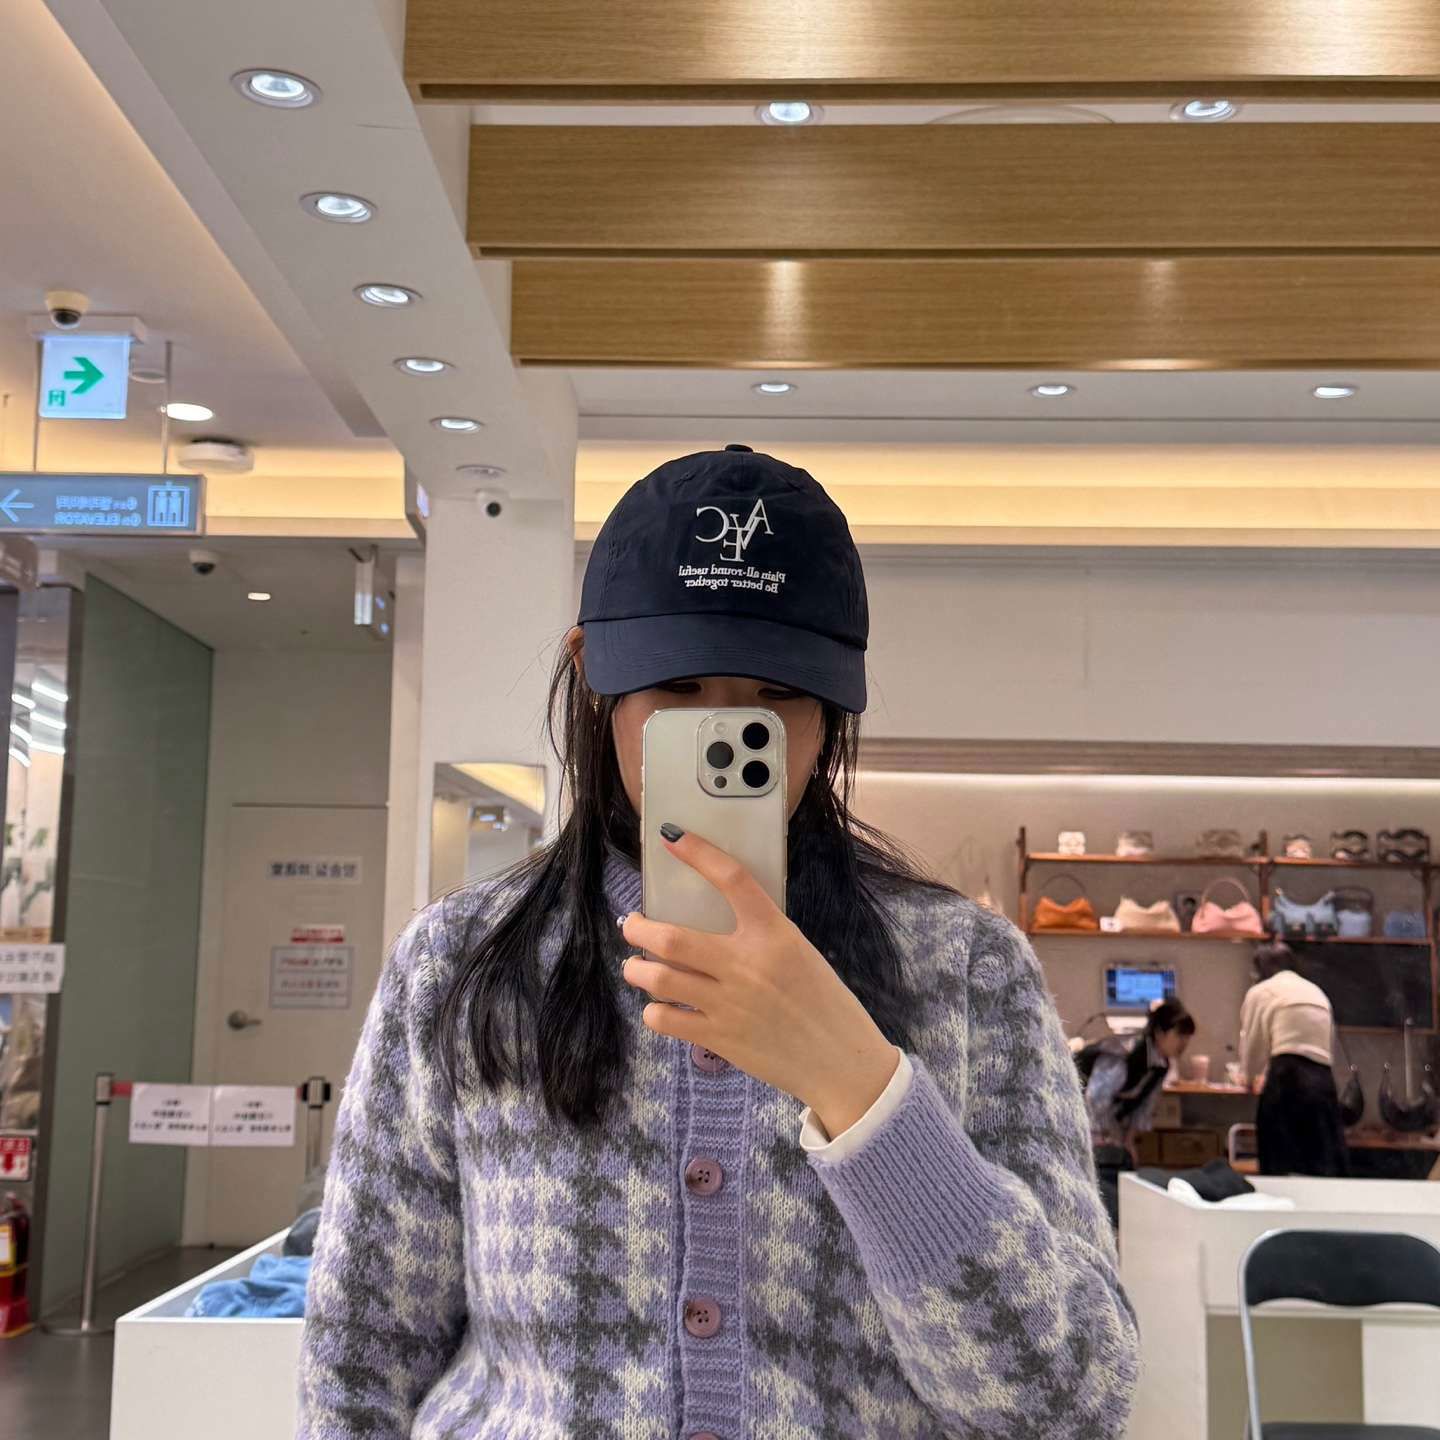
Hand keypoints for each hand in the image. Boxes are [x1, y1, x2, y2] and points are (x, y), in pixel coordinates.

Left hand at [619, 825, 900, 1138]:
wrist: (842, 1062)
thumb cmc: (825, 1003)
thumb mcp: (799, 953)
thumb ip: (760, 936)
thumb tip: (711, 926)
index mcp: (775, 934)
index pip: (733, 879)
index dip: (699, 854)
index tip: (673, 837)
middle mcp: (747, 964)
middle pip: (671, 938)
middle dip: (638, 929)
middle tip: (634, 926)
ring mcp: (729, 1004)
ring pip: (659, 979)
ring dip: (637, 970)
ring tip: (637, 967)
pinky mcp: (720, 1039)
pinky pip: (666, 1020)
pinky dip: (654, 1010)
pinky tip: (660, 1007)